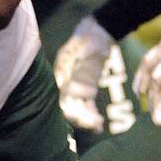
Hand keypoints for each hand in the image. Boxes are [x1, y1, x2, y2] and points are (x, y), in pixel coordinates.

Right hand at [52, 15, 116, 132]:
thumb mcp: (78, 47)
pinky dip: (92, 115)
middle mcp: (65, 83)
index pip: (63, 93)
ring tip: (98, 126)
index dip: (73, 100)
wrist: (96, 34)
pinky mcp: (86, 91)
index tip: (90, 98)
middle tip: (94, 122)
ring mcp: (76, 88)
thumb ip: (69, 61)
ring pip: (77, 109)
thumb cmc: (86, 39)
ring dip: (86, 119)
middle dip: (80, 116)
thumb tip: (62, 80)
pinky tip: (99, 125)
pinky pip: (87, 106)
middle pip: (68, 106)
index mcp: (60, 74)